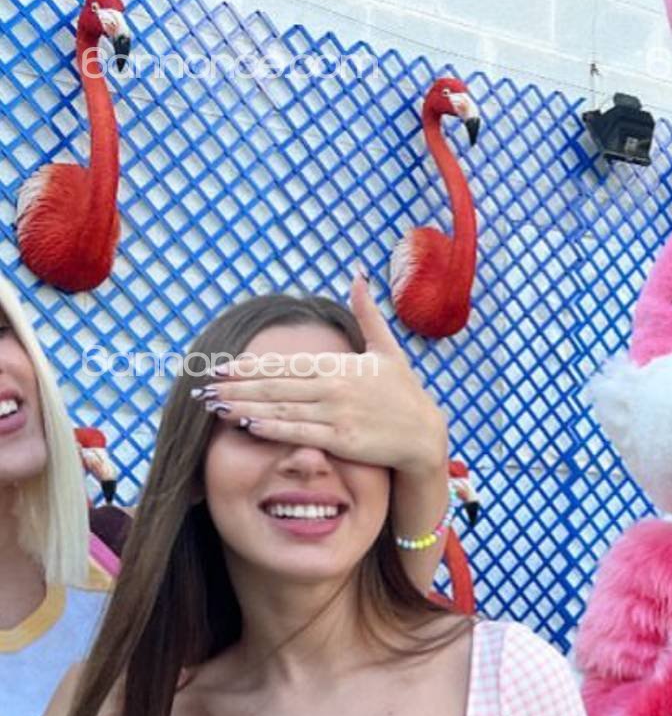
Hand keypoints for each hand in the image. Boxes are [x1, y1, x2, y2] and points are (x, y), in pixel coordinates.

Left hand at [200, 273, 447, 486]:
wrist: (425, 435)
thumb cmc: (404, 393)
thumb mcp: (387, 350)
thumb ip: (368, 314)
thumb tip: (359, 274)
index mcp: (339, 364)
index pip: (284, 363)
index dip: (248, 366)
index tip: (219, 367)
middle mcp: (334, 386)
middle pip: (275, 385)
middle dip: (235, 386)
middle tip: (202, 387)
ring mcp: (338, 414)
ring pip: (282, 408)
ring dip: (245, 406)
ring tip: (215, 406)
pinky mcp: (343, 440)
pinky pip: (302, 433)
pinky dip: (275, 428)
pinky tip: (249, 426)